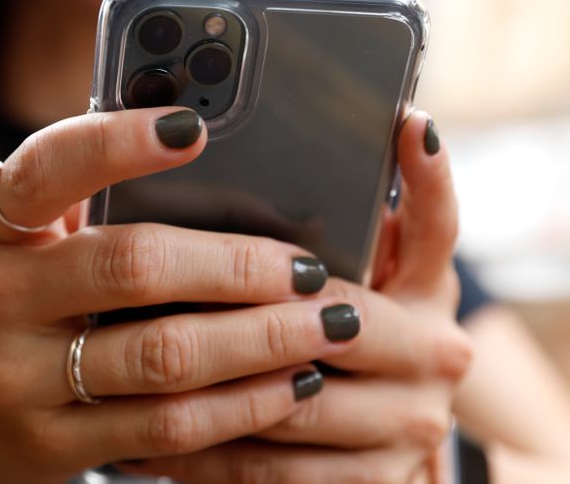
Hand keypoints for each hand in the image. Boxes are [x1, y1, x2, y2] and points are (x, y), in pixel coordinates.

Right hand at [0, 108, 367, 481]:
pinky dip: (242, 406)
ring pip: (165, 358)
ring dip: (261, 341)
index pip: (51, 169)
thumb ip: (80, 199)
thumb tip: (193, 148)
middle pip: (133, 268)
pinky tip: (289, 385)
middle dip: (238, 265)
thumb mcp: (11, 237)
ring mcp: (20, 381)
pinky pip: (168, 429)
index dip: (119, 142)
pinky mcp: (52, 446)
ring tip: (325, 325)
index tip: (194, 126)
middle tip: (308, 268)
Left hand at [115, 112, 471, 482]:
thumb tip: (252, 166)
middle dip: (256, 312)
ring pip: (299, 404)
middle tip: (168, 290)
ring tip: (131, 360)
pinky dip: (207, 455)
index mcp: (427, 287)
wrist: (391, 425)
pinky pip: (276, 473)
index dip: (429, 174)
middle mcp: (436, 351)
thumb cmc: (353, 323)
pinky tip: (146, 436)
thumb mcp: (359, 271)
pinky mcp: (378, 480)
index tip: (408, 121)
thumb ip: (331, 230)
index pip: (438, 222)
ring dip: (214, 386)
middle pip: (347, 324)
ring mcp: (412, 423)